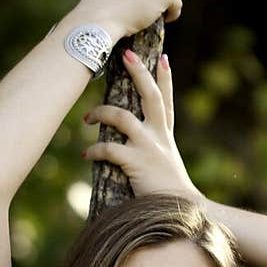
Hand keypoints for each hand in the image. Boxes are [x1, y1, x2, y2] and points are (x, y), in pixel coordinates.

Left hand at [82, 50, 200, 200]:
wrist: (179, 212)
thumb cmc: (168, 195)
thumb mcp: (164, 166)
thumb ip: (152, 153)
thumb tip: (131, 148)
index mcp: (165, 136)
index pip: (166, 101)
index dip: (165, 79)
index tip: (162, 57)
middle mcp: (159, 136)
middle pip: (150, 95)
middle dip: (139, 73)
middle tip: (126, 54)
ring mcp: (149, 147)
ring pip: (122, 117)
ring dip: (101, 113)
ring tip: (87, 117)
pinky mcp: (137, 162)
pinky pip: (110, 149)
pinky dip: (95, 150)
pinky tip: (87, 154)